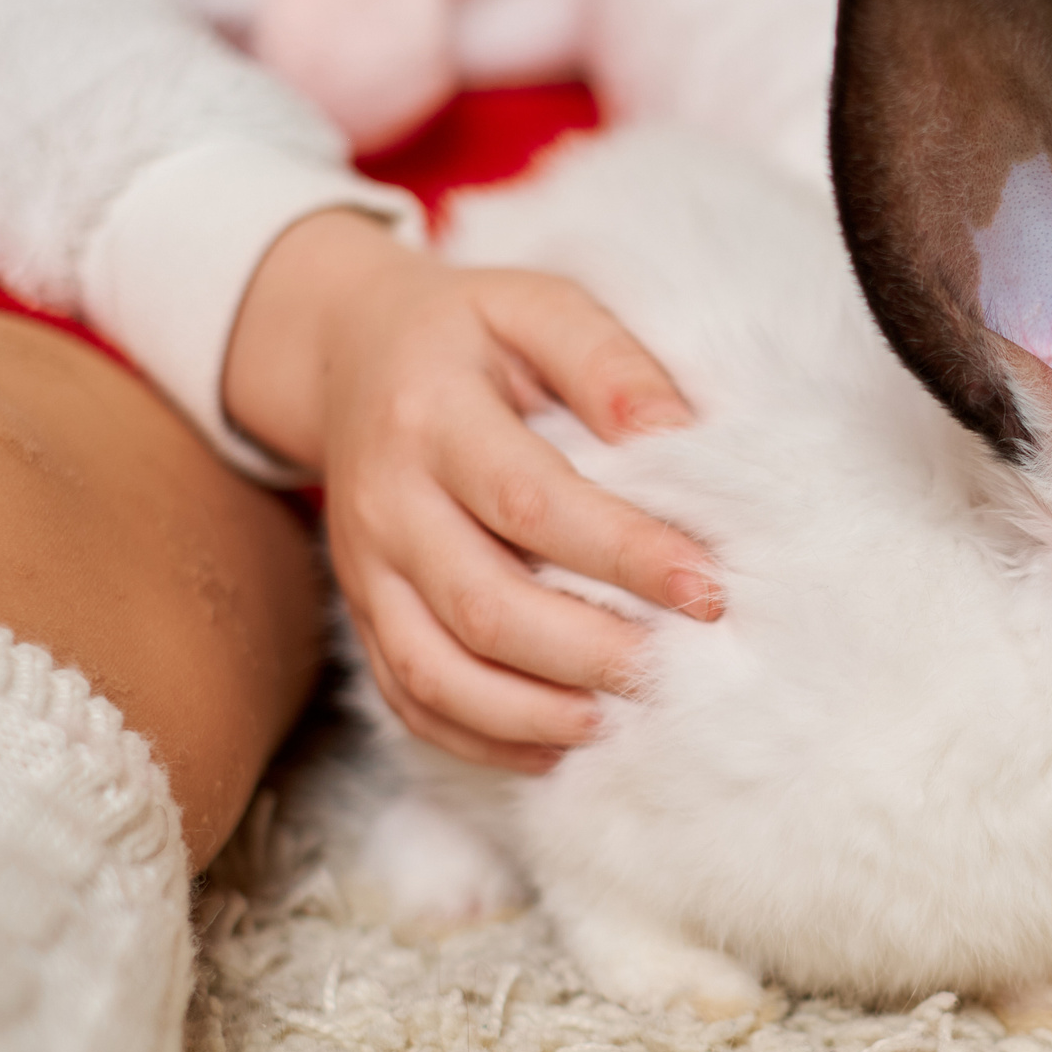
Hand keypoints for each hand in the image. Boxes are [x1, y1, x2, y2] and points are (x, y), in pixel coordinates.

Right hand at [223, 210, 718, 771]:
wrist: (345, 354)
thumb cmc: (469, 333)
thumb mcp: (538, 306)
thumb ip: (608, 361)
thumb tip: (680, 432)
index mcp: (430, 415)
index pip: (531, 502)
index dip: (623, 554)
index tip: (706, 588)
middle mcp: (386, 502)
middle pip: (483, 605)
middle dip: (589, 651)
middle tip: (675, 667)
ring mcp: (366, 569)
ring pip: (437, 671)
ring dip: (533, 713)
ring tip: (619, 719)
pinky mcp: (364, 613)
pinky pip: (410, 697)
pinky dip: (483, 738)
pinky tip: (557, 746)